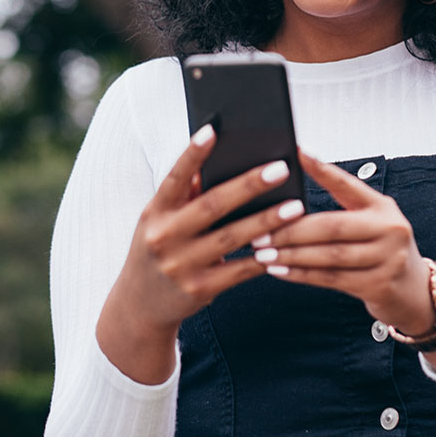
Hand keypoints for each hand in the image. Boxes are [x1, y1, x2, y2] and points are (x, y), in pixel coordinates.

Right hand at [96, 125, 304, 382]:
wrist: (138, 306)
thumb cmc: (159, 249)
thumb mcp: (160, 220)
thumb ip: (185, 193)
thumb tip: (216, 157)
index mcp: (154, 212)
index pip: (173, 177)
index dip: (192, 154)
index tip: (212, 130)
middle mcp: (164, 237)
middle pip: (211, 206)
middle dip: (248, 185)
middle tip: (281, 168)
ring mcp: (181, 266)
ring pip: (231, 238)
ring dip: (266, 221)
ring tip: (296, 206)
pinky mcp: (199, 290)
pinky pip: (239, 271)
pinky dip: (262, 257)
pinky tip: (286, 244)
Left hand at [252, 150, 435, 336]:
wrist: (413, 290)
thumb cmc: (380, 250)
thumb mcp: (371, 222)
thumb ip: (341, 209)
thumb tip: (289, 197)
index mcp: (382, 206)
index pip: (347, 184)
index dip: (322, 169)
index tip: (297, 154)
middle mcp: (389, 229)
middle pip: (332, 226)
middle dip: (291, 230)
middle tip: (260, 231)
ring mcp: (387, 259)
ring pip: (329, 255)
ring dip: (291, 255)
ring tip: (262, 253)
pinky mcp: (378, 286)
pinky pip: (331, 278)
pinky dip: (301, 275)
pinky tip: (279, 271)